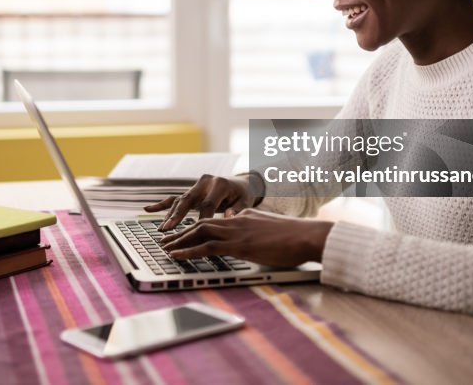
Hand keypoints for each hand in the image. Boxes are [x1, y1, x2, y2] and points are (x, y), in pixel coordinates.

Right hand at [144, 173, 256, 230]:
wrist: (241, 182)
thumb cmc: (243, 195)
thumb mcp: (245, 201)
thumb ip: (237, 210)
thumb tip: (229, 216)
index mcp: (219, 185)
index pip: (208, 205)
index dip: (202, 220)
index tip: (196, 235)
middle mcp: (205, 182)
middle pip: (188, 200)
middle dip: (177, 216)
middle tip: (168, 229)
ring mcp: (196, 185)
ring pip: (179, 200)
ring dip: (170, 215)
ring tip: (162, 229)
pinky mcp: (191, 190)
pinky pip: (174, 197)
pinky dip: (161, 204)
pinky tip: (147, 209)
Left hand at [159, 208, 331, 267]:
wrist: (307, 235)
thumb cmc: (296, 237)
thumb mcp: (271, 232)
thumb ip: (258, 233)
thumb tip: (252, 242)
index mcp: (245, 216)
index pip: (216, 221)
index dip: (198, 228)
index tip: (187, 235)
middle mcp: (237, 220)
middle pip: (201, 223)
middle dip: (181, 232)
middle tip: (166, 240)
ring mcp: (236, 231)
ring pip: (199, 232)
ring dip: (179, 241)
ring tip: (164, 248)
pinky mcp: (238, 244)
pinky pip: (206, 247)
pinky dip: (188, 250)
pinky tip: (176, 255)